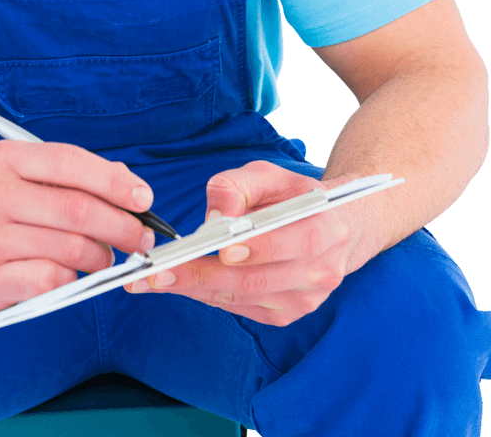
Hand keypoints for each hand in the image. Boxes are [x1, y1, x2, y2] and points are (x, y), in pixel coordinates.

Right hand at [0, 141, 156, 319]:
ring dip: (102, 256)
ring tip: (106, 257)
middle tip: (142, 238)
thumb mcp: (19, 177)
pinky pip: (50, 280)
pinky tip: (72, 275)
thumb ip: (70, 176)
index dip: (114, 181)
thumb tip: (129, 184)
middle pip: (77, 209)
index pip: (70, 162)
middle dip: (122, 225)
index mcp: (4, 158)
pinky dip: (73, 279)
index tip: (144, 198)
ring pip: (70, 247)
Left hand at [124, 160, 359, 325]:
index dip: (257, 247)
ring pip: (243, 298)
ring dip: (196, 289)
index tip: (219, 248)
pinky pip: (240, 308)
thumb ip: (238, 187)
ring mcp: (305, 299)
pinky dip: (207, 295)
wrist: (336, 228)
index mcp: (325, 228)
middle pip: (257, 279)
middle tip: (158, 271)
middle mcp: (320, 271)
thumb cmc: (294, 196)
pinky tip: (181, 283)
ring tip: (155, 279)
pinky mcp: (286, 315)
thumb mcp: (270, 175)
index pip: (293, 242)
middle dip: (202, 275)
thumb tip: (213, 220)